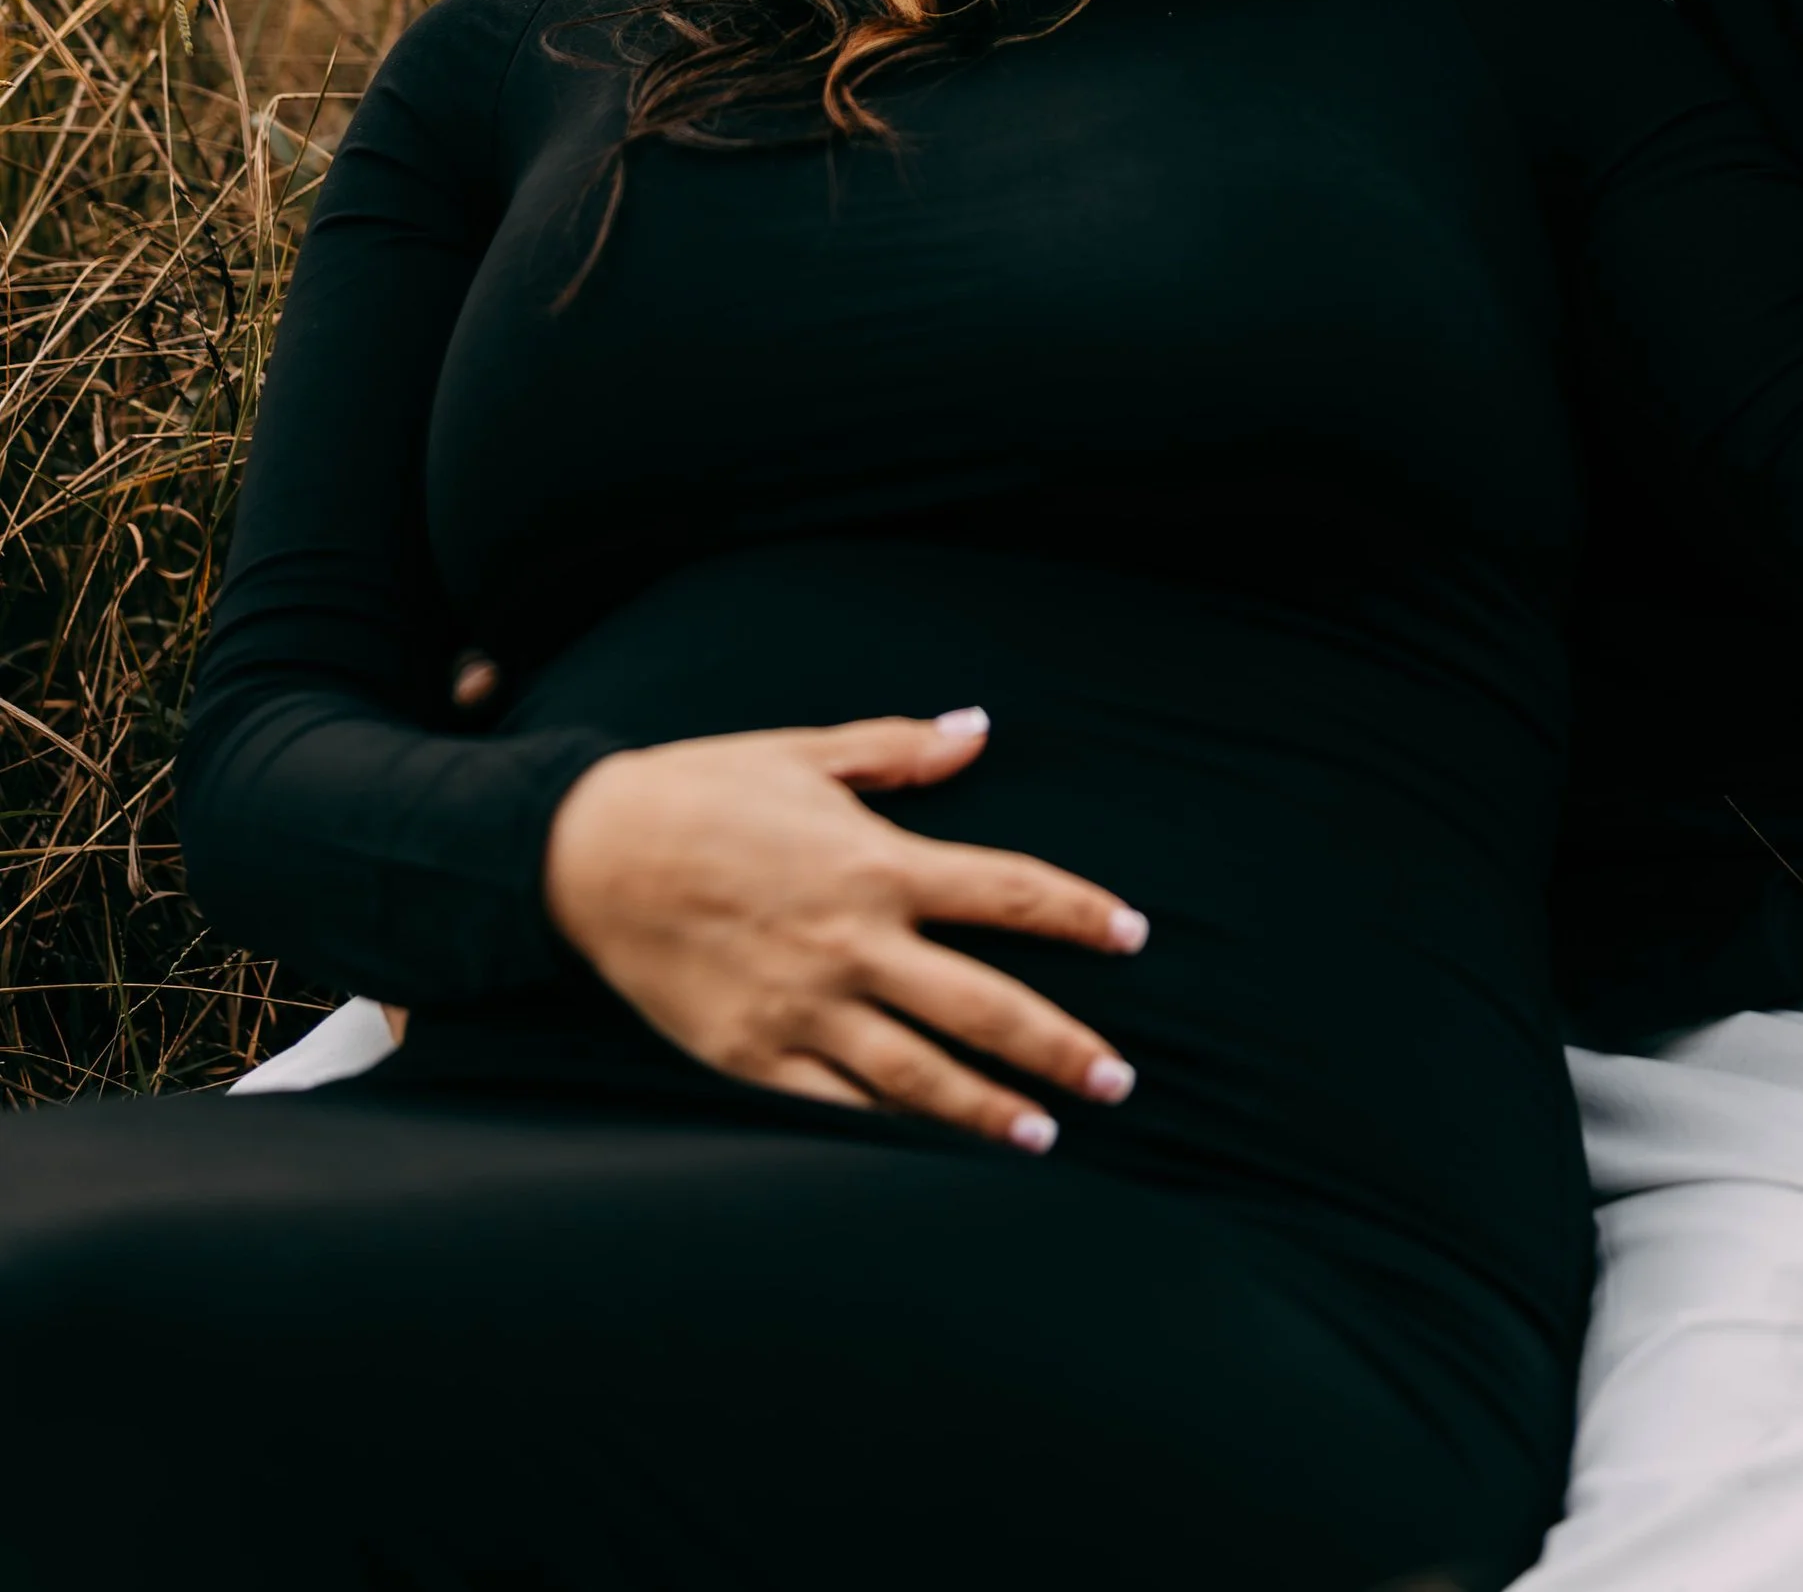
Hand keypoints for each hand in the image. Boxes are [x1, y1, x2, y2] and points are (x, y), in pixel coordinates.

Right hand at [542, 709, 1146, 1150]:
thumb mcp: (806, 753)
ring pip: (919, 1076)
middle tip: (1120, 1079)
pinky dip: (891, 1133)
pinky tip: (932, 1150)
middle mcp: (852, 945)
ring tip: (1044, 1136)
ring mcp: (803, 1010)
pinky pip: (838, 1106)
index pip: (1009, 891)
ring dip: (987, 1110)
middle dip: (1059, 1046)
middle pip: (983, 1005)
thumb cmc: (702, 791)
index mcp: (876, 864)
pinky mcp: (754, 1058)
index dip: (1080, 913)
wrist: (588, 856)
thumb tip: (980, 731)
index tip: (1134, 934)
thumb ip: (901, 749)